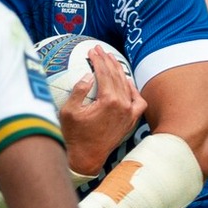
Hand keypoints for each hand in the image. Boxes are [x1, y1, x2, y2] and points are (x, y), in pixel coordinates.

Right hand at [59, 51, 144, 178]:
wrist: (86, 157)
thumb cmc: (74, 135)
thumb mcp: (69, 111)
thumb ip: (79, 90)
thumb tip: (89, 76)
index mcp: (108, 101)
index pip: (104, 73)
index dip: (97, 59)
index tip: (92, 50)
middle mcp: (122, 105)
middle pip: (116, 75)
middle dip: (107, 60)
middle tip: (100, 50)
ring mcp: (129, 113)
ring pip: (127, 85)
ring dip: (119, 71)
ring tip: (111, 60)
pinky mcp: (130, 121)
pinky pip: (138, 101)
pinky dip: (133, 90)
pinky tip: (127, 83)